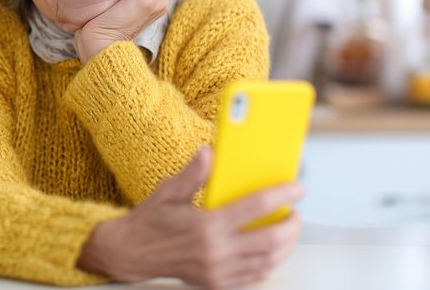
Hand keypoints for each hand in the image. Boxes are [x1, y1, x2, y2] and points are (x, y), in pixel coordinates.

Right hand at [76, 147, 304, 288]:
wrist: (132, 252)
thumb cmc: (151, 220)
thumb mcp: (168, 191)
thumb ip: (192, 174)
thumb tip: (208, 153)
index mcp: (206, 226)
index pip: (255, 207)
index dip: (280, 195)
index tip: (297, 188)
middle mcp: (215, 252)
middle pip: (270, 240)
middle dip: (291, 226)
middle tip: (296, 212)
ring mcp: (218, 272)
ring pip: (267, 261)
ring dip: (285, 245)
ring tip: (288, 229)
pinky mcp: (217, 283)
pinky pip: (255, 275)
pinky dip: (269, 261)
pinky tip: (270, 248)